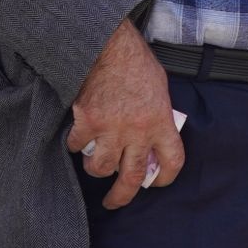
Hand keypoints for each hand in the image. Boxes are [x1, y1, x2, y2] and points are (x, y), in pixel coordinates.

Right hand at [67, 20, 183, 209]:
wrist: (108, 45)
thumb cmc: (136, 64)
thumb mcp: (160, 89)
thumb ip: (159, 116)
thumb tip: (154, 139)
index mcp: (161, 121)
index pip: (172, 161)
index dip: (166, 177)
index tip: (157, 182)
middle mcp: (137, 130)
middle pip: (131, 177)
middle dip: (122, 196)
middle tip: (115, 202)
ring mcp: (109, 128)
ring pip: (100, 168)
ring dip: (97, 168)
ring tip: (97, 160)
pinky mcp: (85, 122)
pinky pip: (76, 147)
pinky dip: (76, 145)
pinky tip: (79, 135)